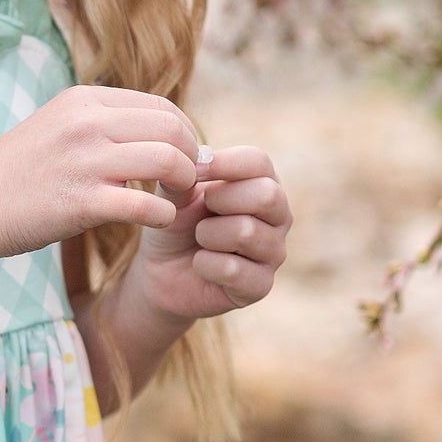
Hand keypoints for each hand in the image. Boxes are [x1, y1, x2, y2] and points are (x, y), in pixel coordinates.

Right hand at [0, 85, 201, 262]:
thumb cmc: (15, 176)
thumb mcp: (56, 128)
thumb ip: (99, 123)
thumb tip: (153, 131)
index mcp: (83, 100)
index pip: (161, 106)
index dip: (186, 133)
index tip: (185, 158)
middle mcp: (86, 123)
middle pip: (172, 129)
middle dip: (192, 157)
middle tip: (189, 181)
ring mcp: (84, 162)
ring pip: (167, 161)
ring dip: (184, 184)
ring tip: (178, 199)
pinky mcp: (81, 203)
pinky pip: (146, 205)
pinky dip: (164, 215)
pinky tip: (158, 222)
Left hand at [130, 146, 291, 319]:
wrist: (161, 273)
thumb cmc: (176, 225)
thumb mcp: (174, 194)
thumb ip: (183, 173)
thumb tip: (195, 155)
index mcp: (264, 183)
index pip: (259, 162)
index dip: (223, 163)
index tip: (194, 170)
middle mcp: (279, 216)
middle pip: (266, 195)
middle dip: (220, 200)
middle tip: (201, 211)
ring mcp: (274, 252)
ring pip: (246, 231)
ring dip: (208, 234)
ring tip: (200, 239)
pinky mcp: (260, 286)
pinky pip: (233, 269)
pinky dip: (204, 264)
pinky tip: (200, 264)